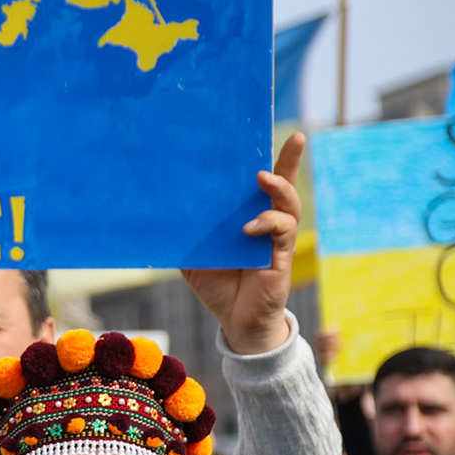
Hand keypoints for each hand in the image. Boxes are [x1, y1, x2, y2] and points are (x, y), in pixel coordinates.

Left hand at [180, 131, 304, 355]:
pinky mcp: (281, 256)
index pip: (263, 184)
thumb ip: (187, 235)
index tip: (280, 134)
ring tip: (263, 178)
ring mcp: (277, 238)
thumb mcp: (194, 256)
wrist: (234, 320)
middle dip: (290, 161)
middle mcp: (268, 222)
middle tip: (294, 139)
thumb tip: (160, 214)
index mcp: (248, 216)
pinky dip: (267, 224)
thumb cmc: (218, 283)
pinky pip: (282, 232)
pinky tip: (249, 228)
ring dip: (278, 189)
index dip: (276, 160)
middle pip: (284, 185)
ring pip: (289, 205)